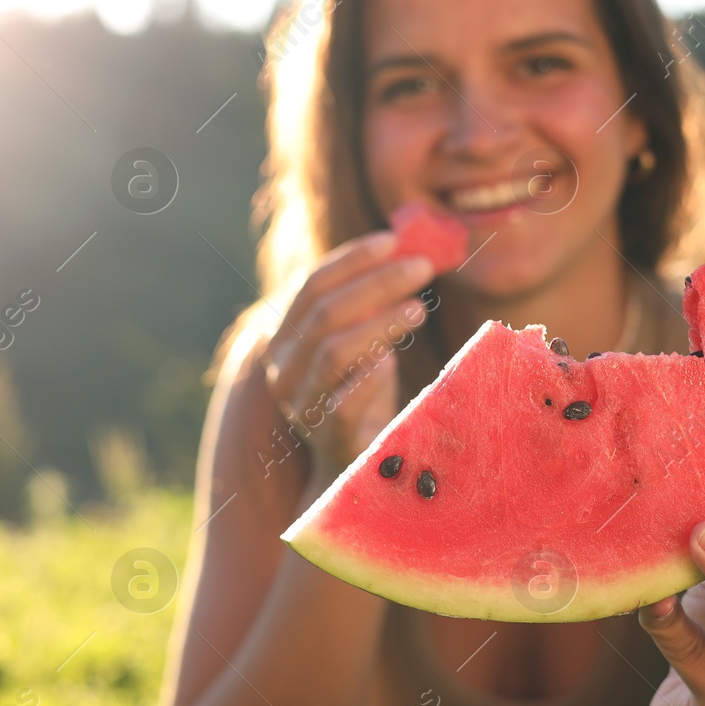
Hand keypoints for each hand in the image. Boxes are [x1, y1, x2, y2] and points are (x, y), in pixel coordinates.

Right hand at [261, 230, 433, 481]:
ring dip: (379, 324)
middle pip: (324, 313)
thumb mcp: (362, 342)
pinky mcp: (328, 437)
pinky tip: (392, 360)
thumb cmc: (363, 393)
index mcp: (285, 338)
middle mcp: (283, 369)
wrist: (355, 465)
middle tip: (421, 268)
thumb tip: (410, 250)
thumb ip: (369, 305)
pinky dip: (367, 379)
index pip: (311, 285)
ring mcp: (302, 405)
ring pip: (332, 353)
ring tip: (419, 310)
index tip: (393, 240)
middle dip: (376, 283)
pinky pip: (342, 404)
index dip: (352, 259)